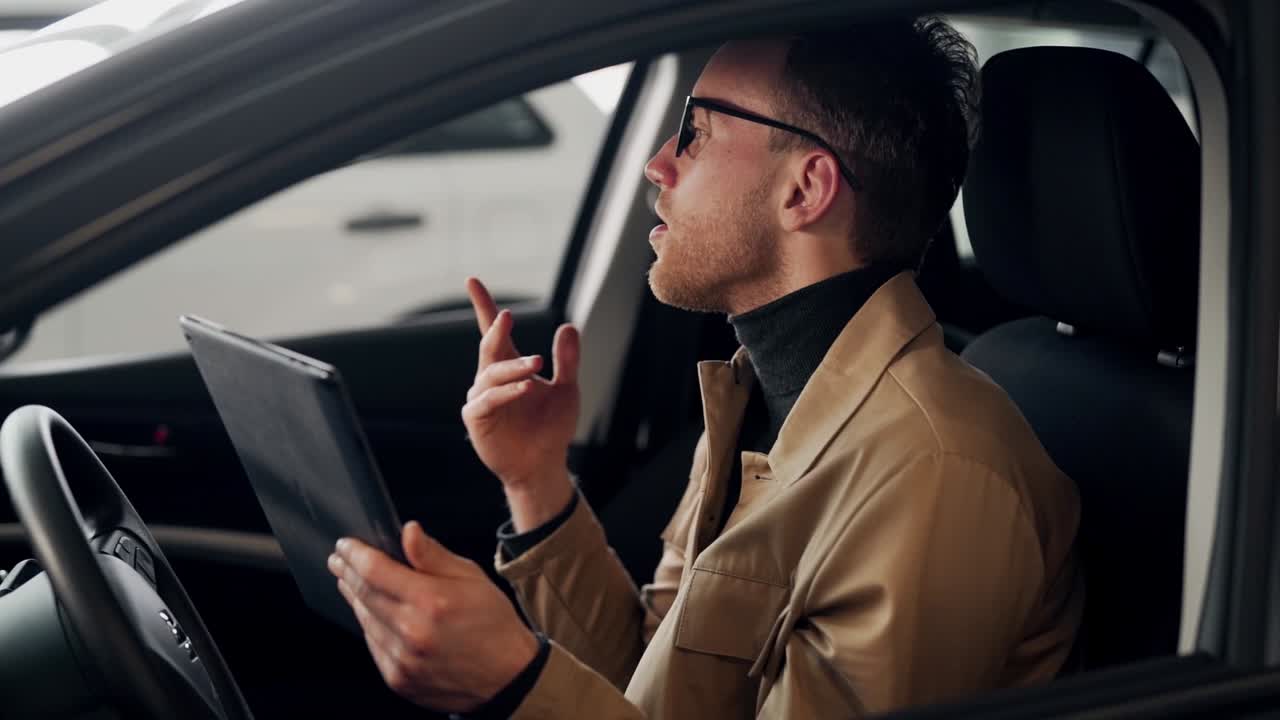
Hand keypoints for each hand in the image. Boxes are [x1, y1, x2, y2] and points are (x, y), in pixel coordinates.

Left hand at [328, 521, 539, 712]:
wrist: (507, 675)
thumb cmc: (493, 623)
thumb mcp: (471, 577)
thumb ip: (433, 555)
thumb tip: (408, 531)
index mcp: (431, 601)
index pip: (376, 571)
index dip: (355, 554)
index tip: (345, 544)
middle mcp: (412, 632)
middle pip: (364, 594)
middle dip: (347, 573)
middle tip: (339, 559)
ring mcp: (403, 659)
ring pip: (365, 620)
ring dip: (353, 598)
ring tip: (349, 582)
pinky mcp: (399, 679)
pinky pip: (373, 645)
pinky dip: (368, 625)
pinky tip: (369, 612)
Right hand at [463, 278, 577, 520]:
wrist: (544, 464)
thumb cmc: (552, 427)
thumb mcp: (567, 390)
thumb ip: (567, 360)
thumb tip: (568, 326)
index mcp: (509, 366)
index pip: (493, 332)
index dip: (484, 306)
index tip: (473, 281)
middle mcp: (491, 378)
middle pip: (489, 346)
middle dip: (497, 330)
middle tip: (508, 318)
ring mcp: (481, 398)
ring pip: (491, 374)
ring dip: (512, 368)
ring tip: (535, 365)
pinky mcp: (477, 419)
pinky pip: (488, 400)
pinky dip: (506, 392)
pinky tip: (525, 388)